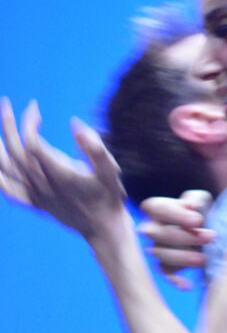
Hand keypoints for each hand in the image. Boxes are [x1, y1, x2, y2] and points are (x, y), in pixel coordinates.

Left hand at [0, 98, 125, 240]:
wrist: (104, 228)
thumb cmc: (108, 196)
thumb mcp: (109, 170)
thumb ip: (95, 147)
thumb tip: (74, 123)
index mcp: (59, 173)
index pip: (32, 143)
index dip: (28, 122)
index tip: (34, 106)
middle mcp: (44, 185)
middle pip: (15, 152)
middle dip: (8, 125)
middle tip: (6, 104)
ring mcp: (38, 195)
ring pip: (7, 170)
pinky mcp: (37, 204)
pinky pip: (10, 192)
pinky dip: (0, 179)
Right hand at [138, 189, 214, 290]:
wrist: (211, 232)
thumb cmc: (203, 212)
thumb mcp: (202, 201)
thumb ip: (196, 200)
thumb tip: (190, 207)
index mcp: (157, 209)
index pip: (154, 208)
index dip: (174, 214)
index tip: (198, 220)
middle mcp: (152, 228)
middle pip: (158, 233)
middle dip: (185, 236)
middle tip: (211, 237)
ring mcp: (157, 248)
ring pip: (160, 254)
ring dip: (183, 257)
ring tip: (204, 258)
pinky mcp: (165, 265)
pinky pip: (163, 273)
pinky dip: (175, 280)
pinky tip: (188, 285)